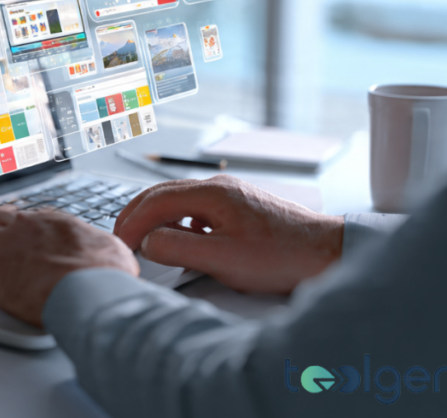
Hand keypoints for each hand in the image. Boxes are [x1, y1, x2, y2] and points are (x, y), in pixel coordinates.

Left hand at [0, 206, 138, 326]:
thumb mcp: (112, 251)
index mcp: (52, 222)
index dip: (17, 226)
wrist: (91, 290)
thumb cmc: (107, 275)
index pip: (26, 217)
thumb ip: (101, 249)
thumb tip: (111, 256)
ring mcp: (3, 248)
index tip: (16, 235)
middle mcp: (24, 228)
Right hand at [114, 175, 343, 293]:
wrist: (328, 253)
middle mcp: (218, 186)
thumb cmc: (283, 256)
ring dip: (154, 218)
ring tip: (142, 241)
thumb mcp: (222, 259)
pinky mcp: (238, 207)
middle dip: (135, 216)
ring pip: (177, 200)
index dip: (131, 224)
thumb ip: (178, 249)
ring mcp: (229, 194)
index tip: (119, 246)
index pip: (154, 201)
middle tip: (119, 240)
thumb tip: (148, 242)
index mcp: (211, 192)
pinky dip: (175, 221)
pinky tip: (180, 240)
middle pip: (161, 194)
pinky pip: (194, 208)